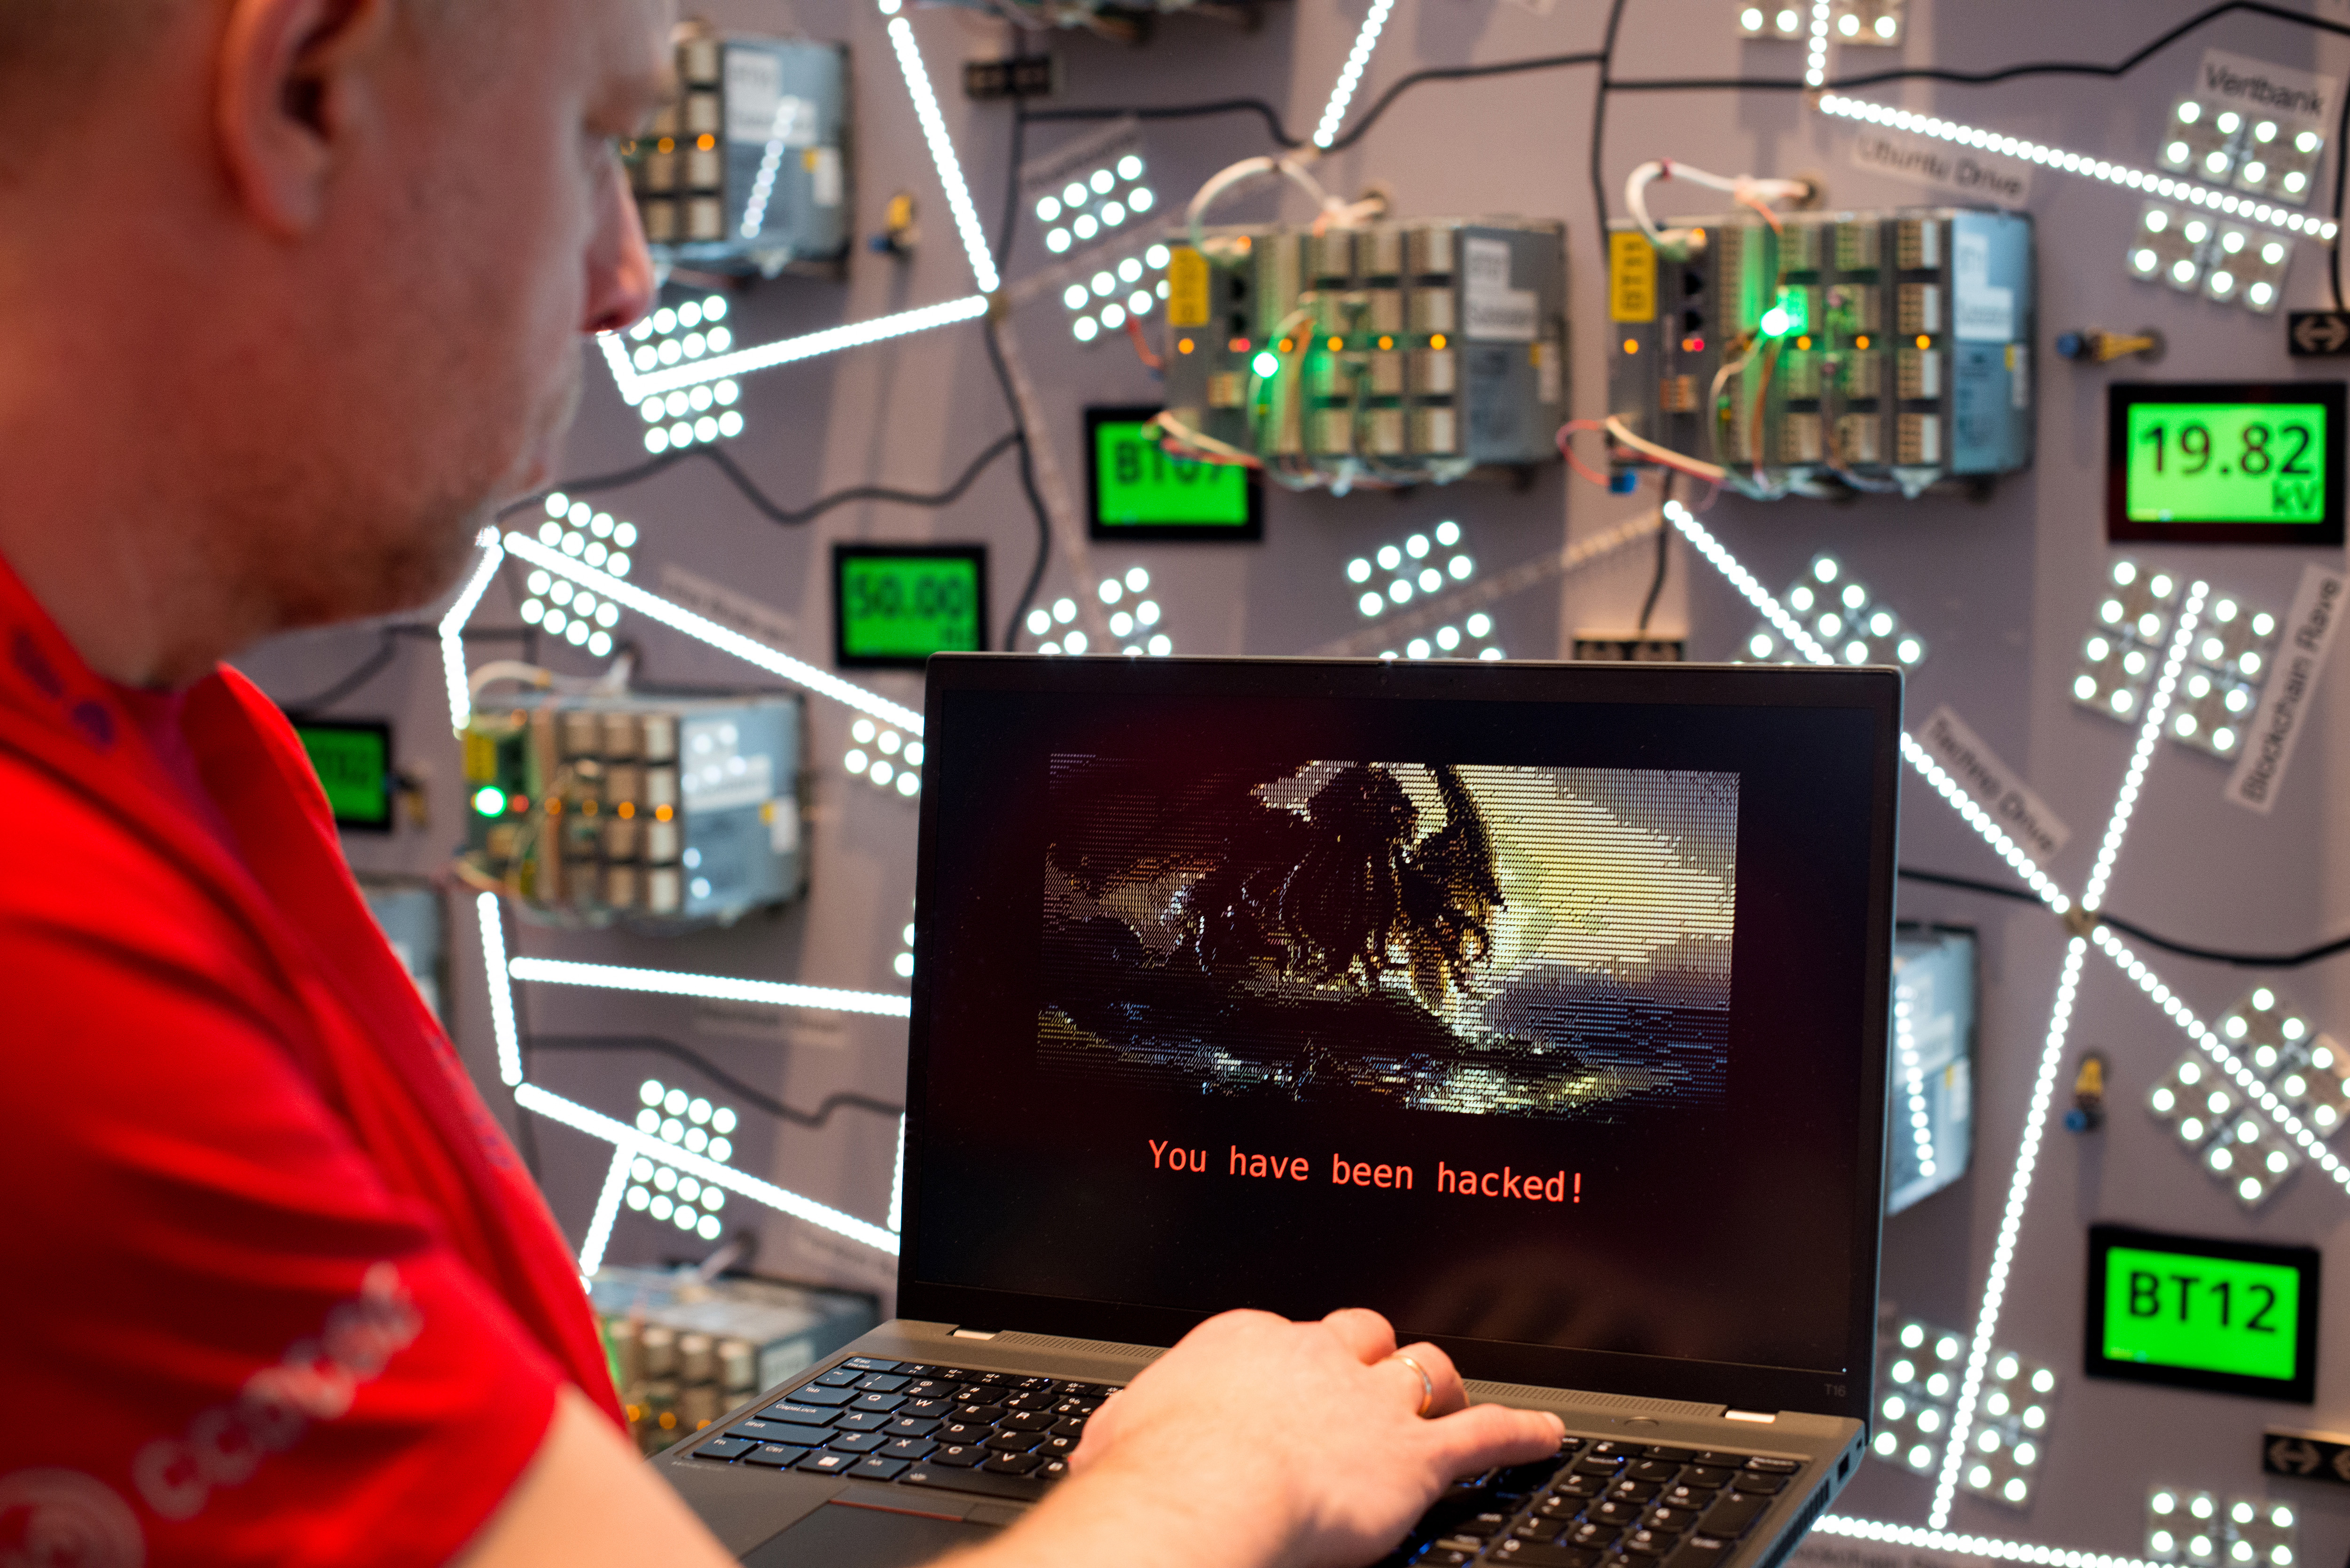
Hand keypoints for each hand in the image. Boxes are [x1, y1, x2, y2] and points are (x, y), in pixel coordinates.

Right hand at [1059, 1307, 1563, 1567]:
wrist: (1201, 1493)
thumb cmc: (1154, 1473)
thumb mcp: (1121, 1435)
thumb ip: (1134, 1430)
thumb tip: (1106, 1450)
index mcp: (1244, 1342)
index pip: (1284, 1335)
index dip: (1296, 1361)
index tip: (1293, 1380)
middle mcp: (1314, 1356)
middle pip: (1363, 1333)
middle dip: (1374, 1353)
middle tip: (1379, 1374)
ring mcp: (1369, 1400)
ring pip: (1426, 1369)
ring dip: (1441, 1385)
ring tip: (1454, 1397)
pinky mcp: (1414, 1454)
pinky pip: (1486, 1434)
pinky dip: (1521, 1431)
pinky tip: (1546, 1433)